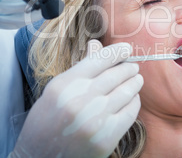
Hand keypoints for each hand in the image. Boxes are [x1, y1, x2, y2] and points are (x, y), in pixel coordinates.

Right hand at [10, 40, 142, 157]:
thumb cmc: (44, 123)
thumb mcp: (56, 91)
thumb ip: (79, 69)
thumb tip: (97, 44)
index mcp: (65, 85)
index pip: (99, 59)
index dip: (117, 51)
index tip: (126, 49)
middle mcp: (81, 100)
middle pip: (116, 74)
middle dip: (129, 68)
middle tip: (133, 67)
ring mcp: (95, 120)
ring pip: (126, 91)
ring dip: (135, 83)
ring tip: (137, 80)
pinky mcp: (106, 138)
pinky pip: (130, 113)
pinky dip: (134, 102)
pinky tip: (133, 99)